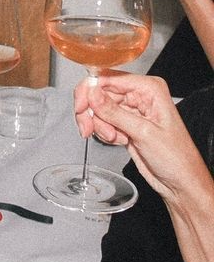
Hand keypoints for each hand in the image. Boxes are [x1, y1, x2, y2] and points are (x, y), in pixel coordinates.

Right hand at [74, 71, 209, 207]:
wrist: (180, 183)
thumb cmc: (177, 158)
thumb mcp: (144, 133)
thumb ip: (114, 112)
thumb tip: (92, 93)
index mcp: (149, 88)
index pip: (109, 78)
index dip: (90, 90)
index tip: (80, 107)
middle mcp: (139, 95)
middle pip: (99, 92)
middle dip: (93, 112)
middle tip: (88, 127)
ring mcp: (131, 110)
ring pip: (98, 108)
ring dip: (99, 125)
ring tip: (113, 138)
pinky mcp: (124, 123)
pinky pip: (102, 120)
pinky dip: (102, 131)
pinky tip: (116, 140)